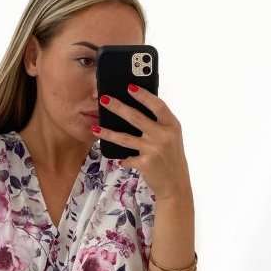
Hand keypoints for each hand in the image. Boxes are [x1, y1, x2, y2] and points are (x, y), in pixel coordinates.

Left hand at [97, 84, 191, 199]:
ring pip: (125, 138)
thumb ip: (159, 124)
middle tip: (104, 99)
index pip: (158, 105)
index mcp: (172, 125)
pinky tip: (120, 160)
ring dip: (108, 133)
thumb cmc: (171, 157)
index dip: (143, 95)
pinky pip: (127, 158)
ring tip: (95, 128)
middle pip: (136, 117)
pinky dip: (124, 160)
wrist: (175, 184)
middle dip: (117, 107)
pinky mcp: (145, 163)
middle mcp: (164, 135)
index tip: (130, 87)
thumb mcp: (171, 137)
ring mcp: (154, 149)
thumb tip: (135, 108)